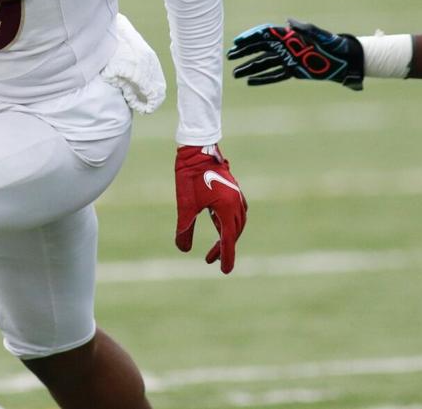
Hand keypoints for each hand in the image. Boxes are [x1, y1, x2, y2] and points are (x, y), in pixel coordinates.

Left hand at [174, 144, 246, 273]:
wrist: (197, 150)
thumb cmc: (190, 176)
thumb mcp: (185, 205)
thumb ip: (185, 228)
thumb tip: (183, 249)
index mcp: (227, 208)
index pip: (228, 239)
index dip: (226, 256)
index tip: (225, 271)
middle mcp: (236, 203)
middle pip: (234, 233)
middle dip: (224, 248)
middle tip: (210, 260)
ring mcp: (237, 195)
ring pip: (237, 223)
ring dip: (228, 236)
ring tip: (216, 246)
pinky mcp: (233, 190)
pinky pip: (237, 212)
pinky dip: (230, 223)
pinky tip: (221, 225)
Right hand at [228, 19, 363, 89]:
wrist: (344, 59)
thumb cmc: (333, 43)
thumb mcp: (319, 34)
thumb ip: (304, 28)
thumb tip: (288, 21)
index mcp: (289, 35)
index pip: (264, 35)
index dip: (250, 38)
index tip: (237, 43)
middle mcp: (285, 46)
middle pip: (259, 49)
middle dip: (244, 53)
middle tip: (229, 57)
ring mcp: (288, 59)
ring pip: (264, 64)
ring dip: (249, 68)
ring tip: (234, 74)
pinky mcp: (293, 71)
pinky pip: (274, 76)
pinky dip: (262, 79)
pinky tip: (250, 82)